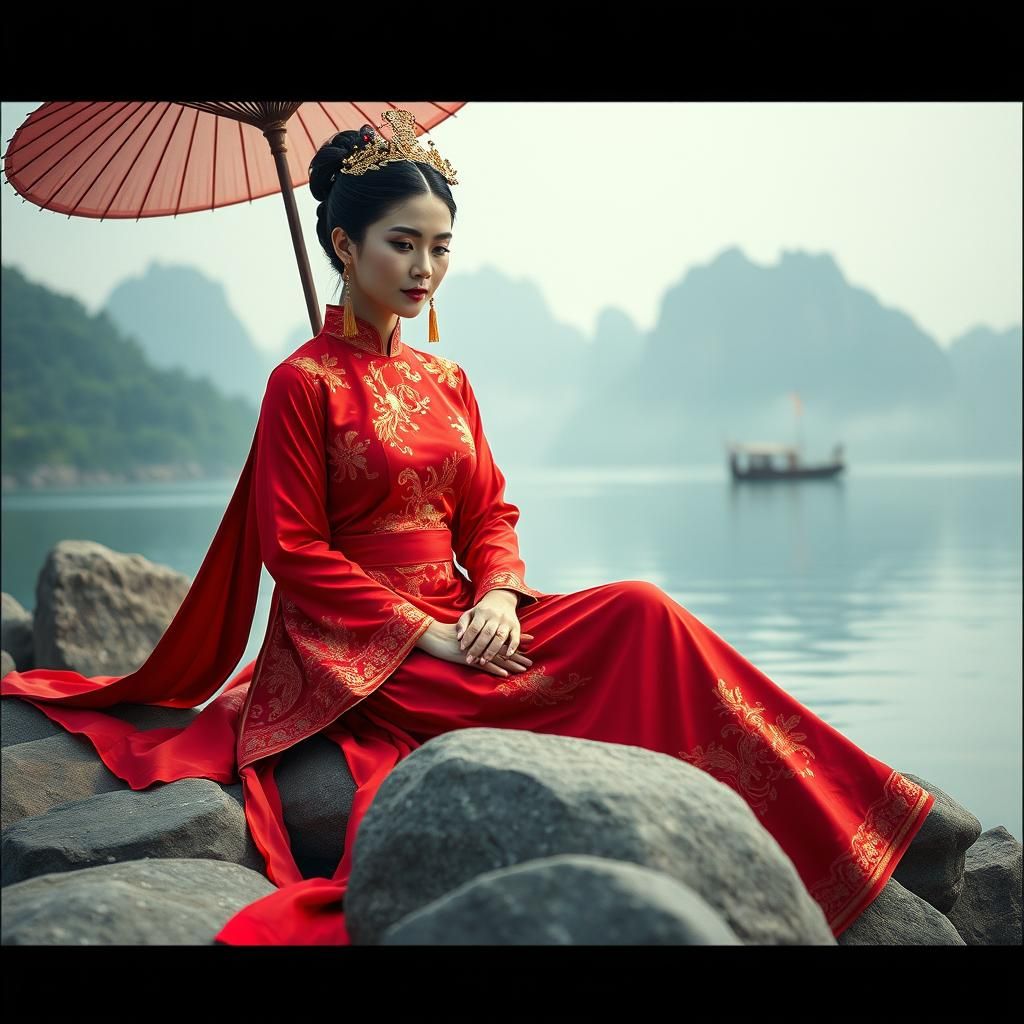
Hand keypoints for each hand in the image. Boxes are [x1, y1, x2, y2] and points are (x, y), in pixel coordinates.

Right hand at [417, 618, 534, 677]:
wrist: (432, 634)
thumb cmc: (448, 634)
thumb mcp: (465, 631)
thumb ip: (477, 633)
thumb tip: (488, 636)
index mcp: (482, 634)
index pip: (502, 637)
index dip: (516, 640)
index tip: (531, 641)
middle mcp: (481, 641)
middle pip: (502, 649)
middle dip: (517, 656)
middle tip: (530, 662)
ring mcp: (475, 649)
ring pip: (496, 657)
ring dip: (511, 664)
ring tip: (523, 669)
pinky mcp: (468, 657)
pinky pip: (483, 664)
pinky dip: (495, 669)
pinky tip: (504, 673)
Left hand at [457, 590, 531, 670]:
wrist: (501, 600)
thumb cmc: (482, 611)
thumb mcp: (470, 613)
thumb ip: (462, 624)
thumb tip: (458, 638)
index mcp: (482, 612)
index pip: (475, 627)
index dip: (468, 639)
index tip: (462, 649)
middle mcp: (495, 616)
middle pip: (487, 634)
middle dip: (478, 648)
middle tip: (471, 660)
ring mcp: (506, 622)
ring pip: (500, 637)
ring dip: (492, 651)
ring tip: (484, 661)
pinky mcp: (516, 627)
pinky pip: (515, 638)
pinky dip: (512, 647)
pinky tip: (506, 656)